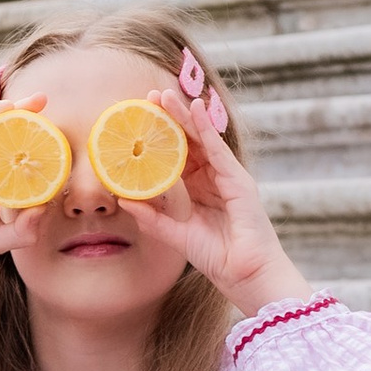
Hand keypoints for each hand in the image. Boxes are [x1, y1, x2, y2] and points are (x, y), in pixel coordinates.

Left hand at [118, 91, 308, 316]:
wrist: (246, 276)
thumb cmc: (218, 258)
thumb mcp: (177, 235)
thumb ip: (152, 218)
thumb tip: (124, 200)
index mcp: (198, 189)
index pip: (176, 155)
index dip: (158, 137)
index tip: (137, 119)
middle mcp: (213, 177)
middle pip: (188, 141)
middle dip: (169, 118)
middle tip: (148, 96)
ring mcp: (227, 176)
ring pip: (202, 138)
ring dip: (184, 115)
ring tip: (165, 94)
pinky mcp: (238, 179)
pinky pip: (218, 148)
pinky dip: (207, 127)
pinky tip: (195, 108)